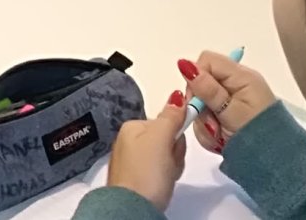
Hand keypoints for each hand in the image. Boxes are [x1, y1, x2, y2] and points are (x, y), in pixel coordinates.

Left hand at [105, 92, 187, 211]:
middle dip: (174, 153)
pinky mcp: (137, 180)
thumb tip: (176, 97)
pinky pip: (159, 173)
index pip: (165, 123)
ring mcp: (132, 161)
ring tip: (165, 177)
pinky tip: (161, 186)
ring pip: (165, 158)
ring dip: (172, 167)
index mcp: (132, 127)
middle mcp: (128, 141)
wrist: (132, 208)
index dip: (175, 136)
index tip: (174, 146)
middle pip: (166, 140)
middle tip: (169, 164)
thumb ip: (170, 117)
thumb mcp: (161, 138)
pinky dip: (164, 179)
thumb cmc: (145, 173)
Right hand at [183, 51, 278, 153]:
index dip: (196, 78)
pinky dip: (209, 131)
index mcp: (241, 76)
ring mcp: (232, 100)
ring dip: (204, 122)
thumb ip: (208, 89)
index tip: (197, 102)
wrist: (276, 162)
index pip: (206, 61)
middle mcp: (236, 84)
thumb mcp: (231, 112)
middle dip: (200, 106)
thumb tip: (185, 65)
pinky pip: (208, 117)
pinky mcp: (229, 115)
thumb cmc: (257, 135)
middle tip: (212, 125)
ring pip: (201, 103)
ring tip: (219, 136)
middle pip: (201, 83)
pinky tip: (220, 140)